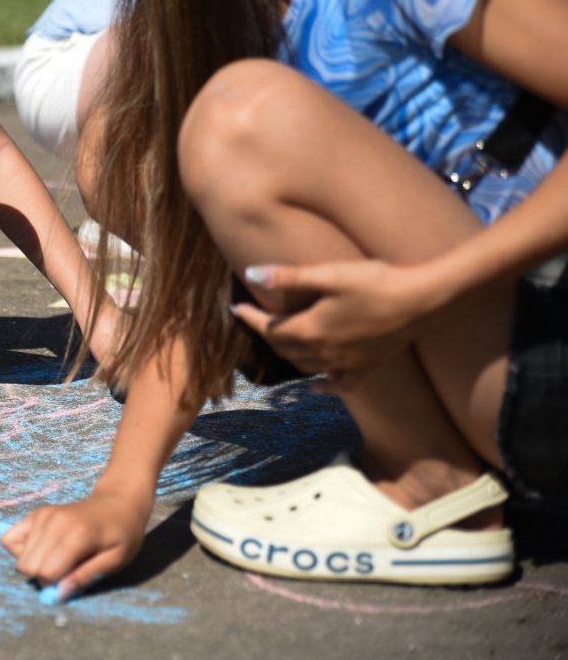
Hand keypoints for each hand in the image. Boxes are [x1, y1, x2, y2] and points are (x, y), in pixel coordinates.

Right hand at [0, 489, 149, 598]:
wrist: (117, 503)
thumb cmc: (121, 535)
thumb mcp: (115, 561)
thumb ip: (85, 577)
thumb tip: (58, 595)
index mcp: (77, 535)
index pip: (46, 572)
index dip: (56, 586)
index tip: (72, 581)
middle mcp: (53, 522)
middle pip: (27, 566)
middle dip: (43, 577)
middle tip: (65, 570)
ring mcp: (42, 515)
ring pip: (19, 556)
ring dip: (35, 565)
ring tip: (58, 558)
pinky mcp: (35, 514)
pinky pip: (9, 539)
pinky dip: (21, 550)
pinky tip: (42, 549)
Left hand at [235, 259, 443, 387]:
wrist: (423, 301)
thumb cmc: (375, 281)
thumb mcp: (329, 273)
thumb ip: (288, 276)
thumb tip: (252, 274)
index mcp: (312, 330)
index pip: (270, 329)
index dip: (251, 318)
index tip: (237, 306)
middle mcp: (326, 353)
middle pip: (285, 349)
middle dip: (267, 334)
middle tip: (258, 319)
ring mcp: (348, 363)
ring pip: (307, 366)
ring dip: (289, 355)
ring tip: (281, 340)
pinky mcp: (369, 367)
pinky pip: (341, 384)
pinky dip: (324, 385)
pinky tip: (316, 385)